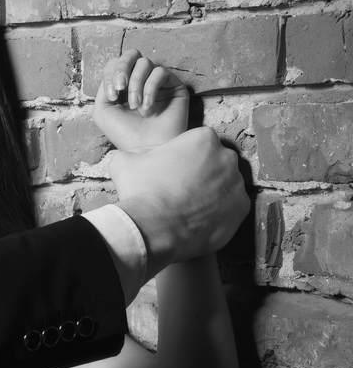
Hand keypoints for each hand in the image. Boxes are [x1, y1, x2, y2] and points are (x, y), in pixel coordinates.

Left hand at [94, 49, 189, 151]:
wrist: (146, 149)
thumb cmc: (124, 133)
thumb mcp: (103, 110)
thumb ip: (104, 87)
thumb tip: (114, 72)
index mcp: (122, 84)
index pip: (115, 63)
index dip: (110, 74)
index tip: (112, 95)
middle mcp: (140, 80)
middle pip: (131, 54)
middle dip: (122, 68)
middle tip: (120, 87)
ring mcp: (157, 82)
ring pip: (145, 63)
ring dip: (136, 84)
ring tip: (135, 105)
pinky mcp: (173, 86)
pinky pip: (160, 72)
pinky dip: (150, 88)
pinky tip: (148, 107)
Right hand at [111, 128, 248, 275]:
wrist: (154, 229)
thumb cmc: (142, 191)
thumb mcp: (124, 163)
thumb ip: (131, 155)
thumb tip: (125, 159)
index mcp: (203, 138)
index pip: (197, 142)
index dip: (182, 156)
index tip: (170, 169)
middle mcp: (227, 157)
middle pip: (215, 161)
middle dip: (201, 172)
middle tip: (178, 188)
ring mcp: (237, 184)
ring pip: (224, 185)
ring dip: (210, 193)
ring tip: (187, 206)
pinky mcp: (242, 209)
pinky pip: (230, 208)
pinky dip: (217, 213)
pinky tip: (197, 220)